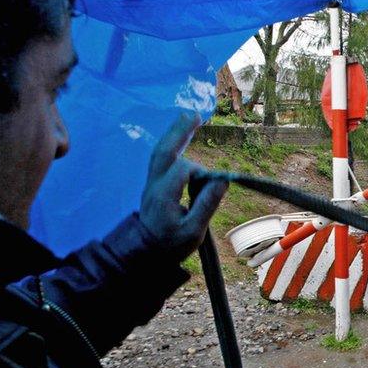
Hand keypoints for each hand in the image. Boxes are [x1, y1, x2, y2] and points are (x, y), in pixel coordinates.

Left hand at [139, 113, 227, 260]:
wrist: (145, 253)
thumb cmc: (170, 245)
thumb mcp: (193, 232)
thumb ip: (207, 205)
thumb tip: (222, 181)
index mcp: (163, 195)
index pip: (183, 170)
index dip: (202, 173)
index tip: (214, 187)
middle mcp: (154, 184)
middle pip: (165, 150)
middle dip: (180, 131)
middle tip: (195, 114)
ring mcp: (152, 182)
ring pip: (161, 151)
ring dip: (175, 133)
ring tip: (190, 116)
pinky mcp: (154, 184)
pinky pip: (161, 158)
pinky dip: (172, 143)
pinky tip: (181, 136)